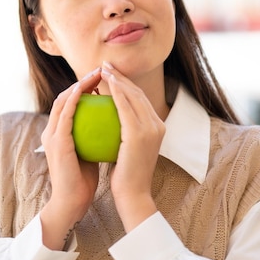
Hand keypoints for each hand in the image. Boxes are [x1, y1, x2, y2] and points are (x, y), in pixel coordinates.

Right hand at [39, 68, 100, 249]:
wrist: (73, 201)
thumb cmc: (84, 179)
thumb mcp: (91, 151)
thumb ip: (96, 135)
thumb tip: (114, 121)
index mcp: (60, 132)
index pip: (72, 103)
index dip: (85, 87)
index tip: (104, 79)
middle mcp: (52, 130)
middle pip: (66, 96)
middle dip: (82, 80)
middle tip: (101, 69)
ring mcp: (52, 135)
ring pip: (63, 100)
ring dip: (79, 84)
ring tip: (96, 74)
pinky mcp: (56, 141)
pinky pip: (65, 114)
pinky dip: (75, 99)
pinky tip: (88, 90)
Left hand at [101, 62, 165, 231]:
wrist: (133, 195)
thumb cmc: (126, 175)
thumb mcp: (128, 149)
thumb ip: (125, 132)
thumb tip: (109, 119)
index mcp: (157, 127)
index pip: (140, 99)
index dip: (126, 83)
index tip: (110, 74)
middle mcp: (157, 124)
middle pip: (138, 92)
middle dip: (122, 75)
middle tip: (104, 65)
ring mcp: (150, 128)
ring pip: (133, 95)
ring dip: (117, 79)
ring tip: (102, 70)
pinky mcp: (139, 134)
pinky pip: (124, 107)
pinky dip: (115, 93)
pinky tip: (102, 85)